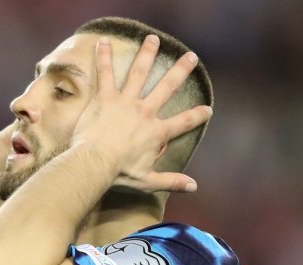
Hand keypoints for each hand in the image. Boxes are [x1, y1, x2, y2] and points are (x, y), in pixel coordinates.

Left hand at [70, 35, 211, 192]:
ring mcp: (126, 102)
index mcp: (157, 132)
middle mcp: (145, 112)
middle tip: (191, 57)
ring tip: (153, 40)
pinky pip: (106, 74)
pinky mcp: (106, 98)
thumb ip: (172, 181)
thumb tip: (194, 187)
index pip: (184, 122)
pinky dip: (104, 58)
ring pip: (140, 73)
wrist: (94, 163)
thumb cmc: (119, 174)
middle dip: (180, 70)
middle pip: (167, 87)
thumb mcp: (148, 181)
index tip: (208, 109)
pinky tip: (103, 42)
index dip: (198, 116)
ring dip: (147, 54)